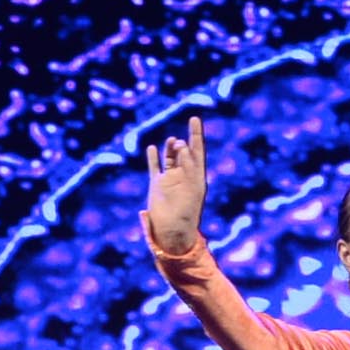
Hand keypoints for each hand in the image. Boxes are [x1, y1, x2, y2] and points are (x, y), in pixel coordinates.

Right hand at [144, 117, 211, 254]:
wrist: (173, 231)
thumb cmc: (187, 211)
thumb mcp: (192, 185)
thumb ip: (187, 164)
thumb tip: (181, 144)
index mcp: (196, 176)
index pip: (197, 150)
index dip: (196, 134)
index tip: (194, 119)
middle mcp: (184, 175)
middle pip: (185, 151)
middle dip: (186, 139)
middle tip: (189, 125)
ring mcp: (170, 180)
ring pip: (170, 158)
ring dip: (170, 148)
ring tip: (172, 141)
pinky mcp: (156, 185)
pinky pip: (154, 168)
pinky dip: (153, 158)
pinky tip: (152, 148)